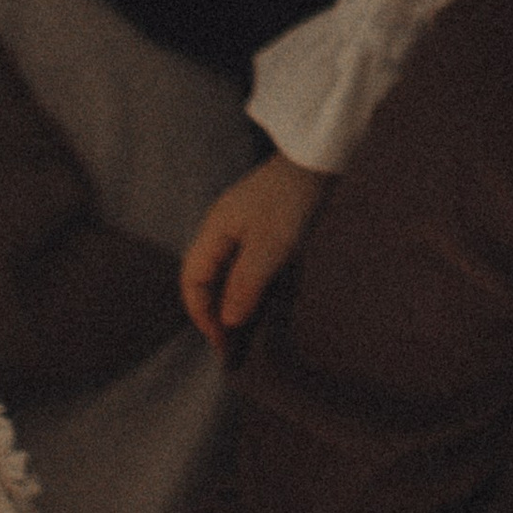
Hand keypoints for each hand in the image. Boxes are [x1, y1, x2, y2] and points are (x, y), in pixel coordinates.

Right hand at [179, 152, 328, 350]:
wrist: (319, 161)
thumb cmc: (291, 200)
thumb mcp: (269, 247)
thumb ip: (245, 285)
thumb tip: (228, 321)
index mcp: (214, 234)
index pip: (193, 283)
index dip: (204, 315)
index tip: (223, 342)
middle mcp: (225, 233)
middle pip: (214, 284)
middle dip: (223, 318)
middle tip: (237, 351)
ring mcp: (248, 231)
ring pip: (238, 279)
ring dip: (246, 307)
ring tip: (257, 340)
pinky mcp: (270, 231)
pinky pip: (261, 268)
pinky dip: (266, 289)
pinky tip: (280, 309)